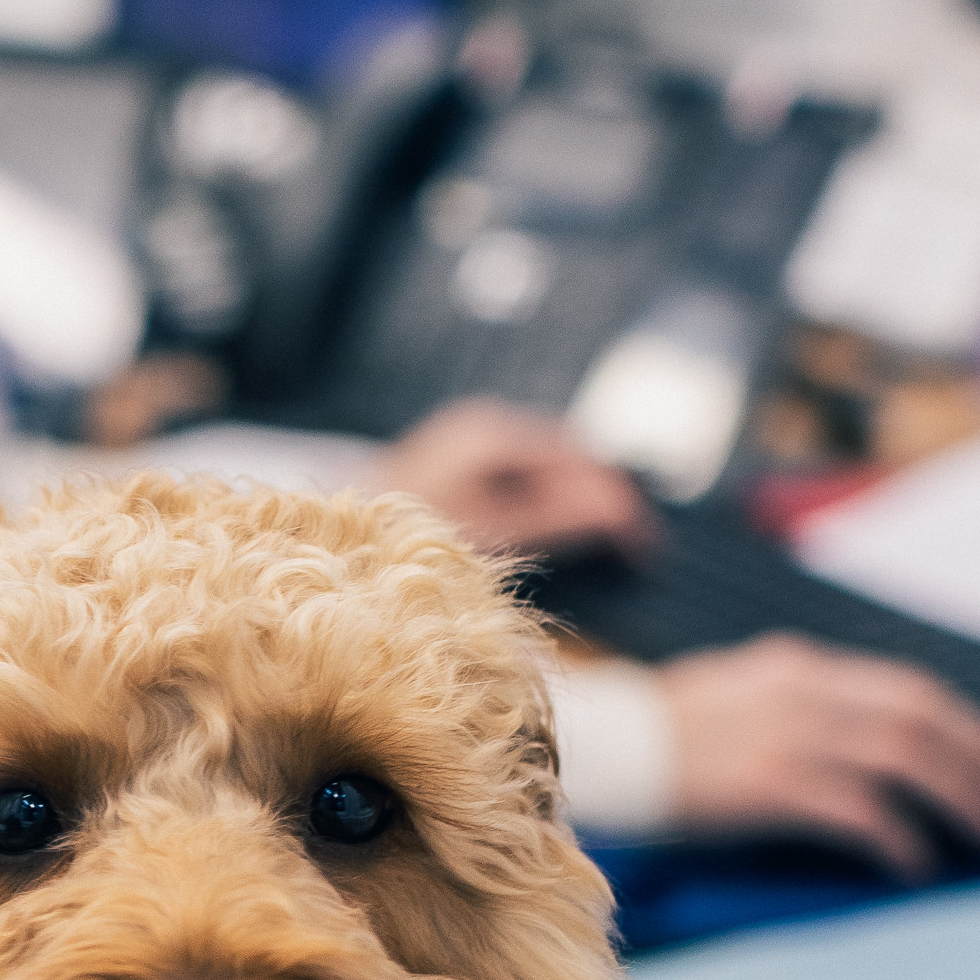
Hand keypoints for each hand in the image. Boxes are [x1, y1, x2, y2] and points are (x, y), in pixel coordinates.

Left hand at [373, 400, 656, 560]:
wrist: (332, 551)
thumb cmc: (401, 541)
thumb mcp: (487, 533)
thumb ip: (554, 517)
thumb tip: (619, 509)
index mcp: (492, 433)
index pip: (579, 458)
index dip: (618, 500)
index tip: (647, 543)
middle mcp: (483, 428)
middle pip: (568, 458)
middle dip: (605, 498)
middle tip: (640, 546)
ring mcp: (470, 446)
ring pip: (547, 470)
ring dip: (580, 503)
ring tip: (613, 544)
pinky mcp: (460, 470)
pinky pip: (523, 482)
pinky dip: (551, 506)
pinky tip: (564, 535)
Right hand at [657, 634, 979, 875]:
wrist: (592, 755)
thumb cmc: (659, 743)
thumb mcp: (737, 698)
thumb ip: (798, 709)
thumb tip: (869, 747)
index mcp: (798, 669)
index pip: (910, 690)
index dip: (968, 730)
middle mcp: (801, 692)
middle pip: (923, 718)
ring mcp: (785, 735)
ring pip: (905, 756)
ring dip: (959, 798)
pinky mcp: (767, 784)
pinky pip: (857, 808)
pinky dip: (898, 836)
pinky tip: (915, 864)